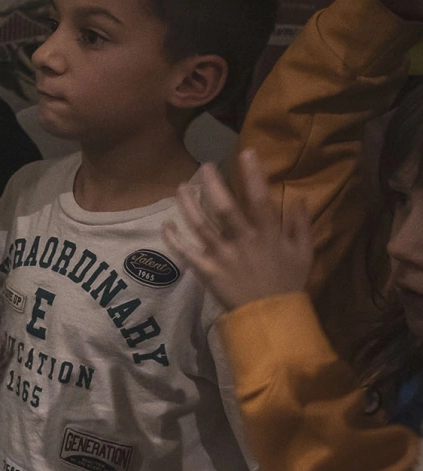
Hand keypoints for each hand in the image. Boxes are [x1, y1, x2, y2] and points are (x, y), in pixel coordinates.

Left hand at [167, 150, 311, 311]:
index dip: (253, 175)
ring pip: (200, 225)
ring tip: (181, 187)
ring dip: (187, 205)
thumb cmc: (288, 282)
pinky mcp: (206, 271)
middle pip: (223, 208)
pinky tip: (166, 223)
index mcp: (268, 235)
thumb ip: (300, 225)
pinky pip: (185, 252)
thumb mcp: (303, 253)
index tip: (246, 152)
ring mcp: (222, 256)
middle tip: (205, 165)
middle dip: (213, 184)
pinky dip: (174, 238)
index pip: (259, 199)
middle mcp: (243, 242)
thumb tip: (299, 197)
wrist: (271, 318)